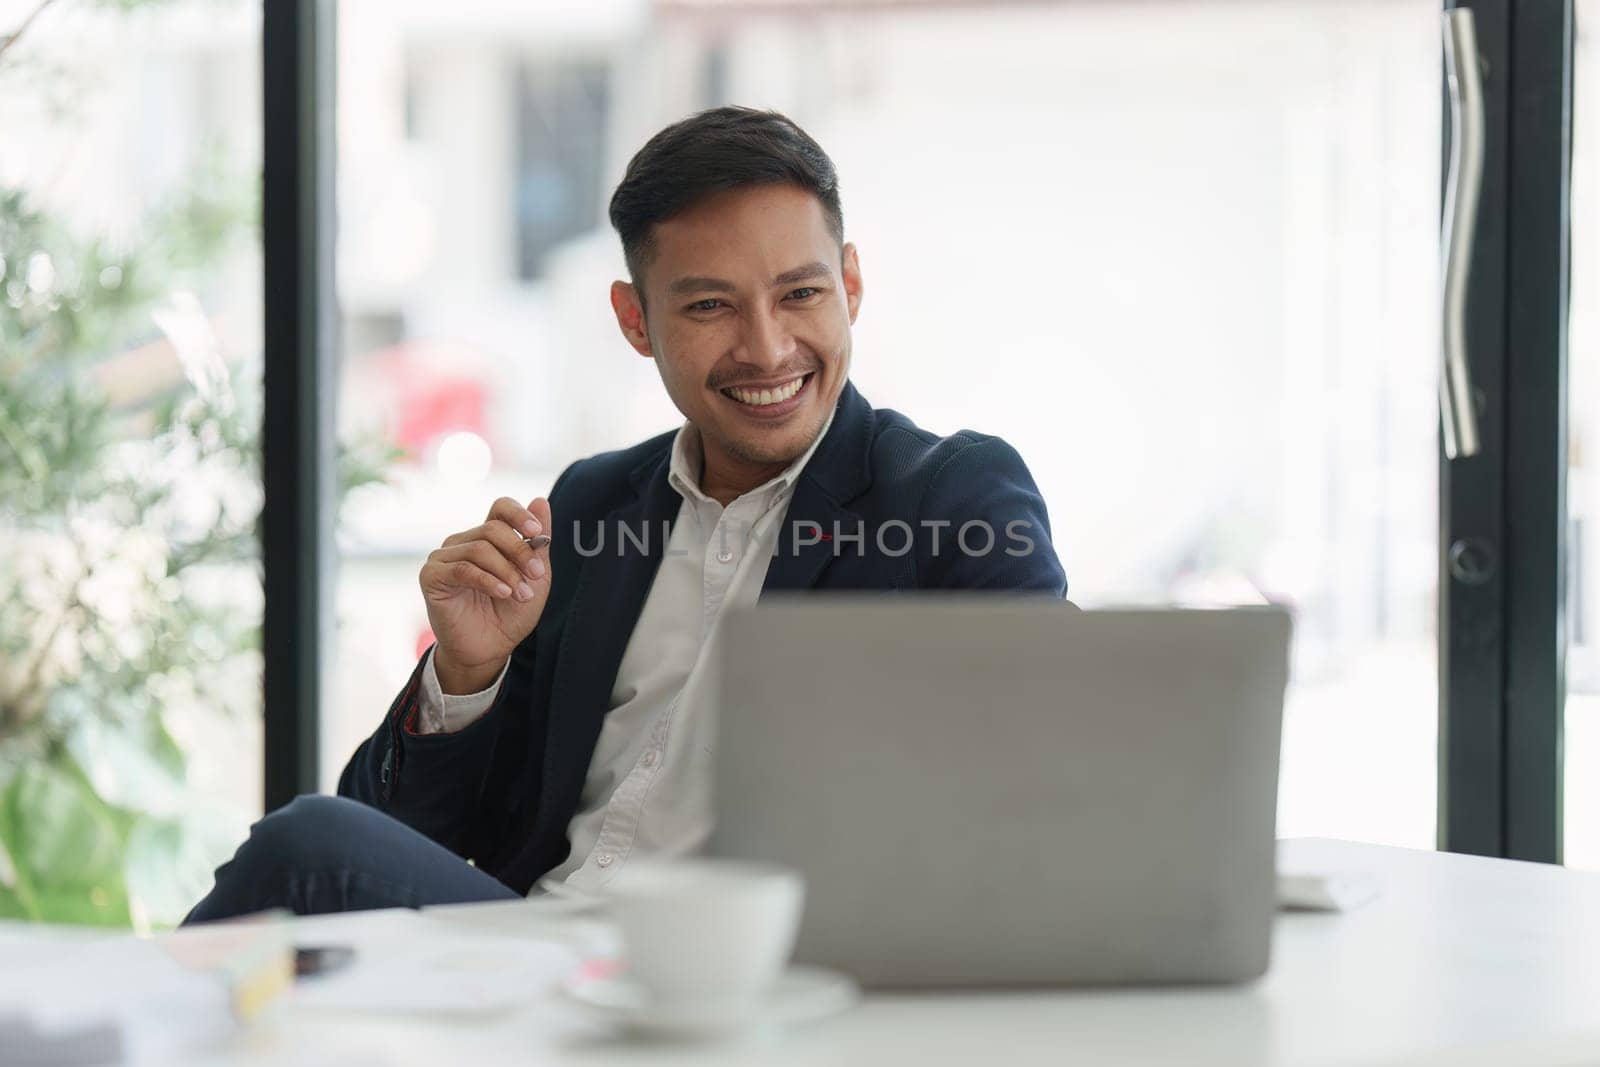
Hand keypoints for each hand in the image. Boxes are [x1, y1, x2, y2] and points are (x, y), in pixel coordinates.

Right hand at [419, 496, 553, 693]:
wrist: (490, 649)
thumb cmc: (511, 613)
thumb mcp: (534, 577)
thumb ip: (538, 542)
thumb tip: (540, 500)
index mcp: (488, 538)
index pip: (500, 508)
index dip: (519, 514)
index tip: (536, 532)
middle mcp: (463, 542)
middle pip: (493, 529)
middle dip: (520, 552)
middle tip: (536, 576)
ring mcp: (444, 557)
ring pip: (480, 549)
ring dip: (507, 572)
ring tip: (521, 594)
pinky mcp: (431, 576)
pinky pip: (462, 569)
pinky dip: (488, 580)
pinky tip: (503, 593)